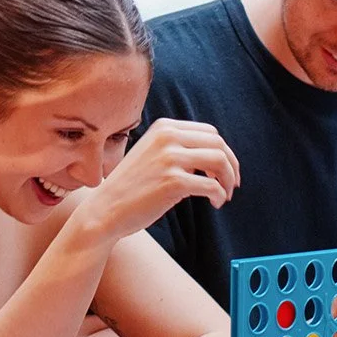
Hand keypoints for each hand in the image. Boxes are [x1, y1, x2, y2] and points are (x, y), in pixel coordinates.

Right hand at [75, 119, 239, 246]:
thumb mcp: (151, 154)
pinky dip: (219, 195)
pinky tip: (215, 203)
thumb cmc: (130, 187)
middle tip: (232, 184)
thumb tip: (214, 156)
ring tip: (225, 194)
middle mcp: (168, 137)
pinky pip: (211, 186)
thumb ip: (178, 149)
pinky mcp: (173, 182)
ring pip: (220, 161)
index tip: (224, 169)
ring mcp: (170, 159)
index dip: (223, 151)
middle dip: (231, 165)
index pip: (209, 132)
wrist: (105, 209)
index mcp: (164, 127)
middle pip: (218, 144)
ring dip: (228, 180)